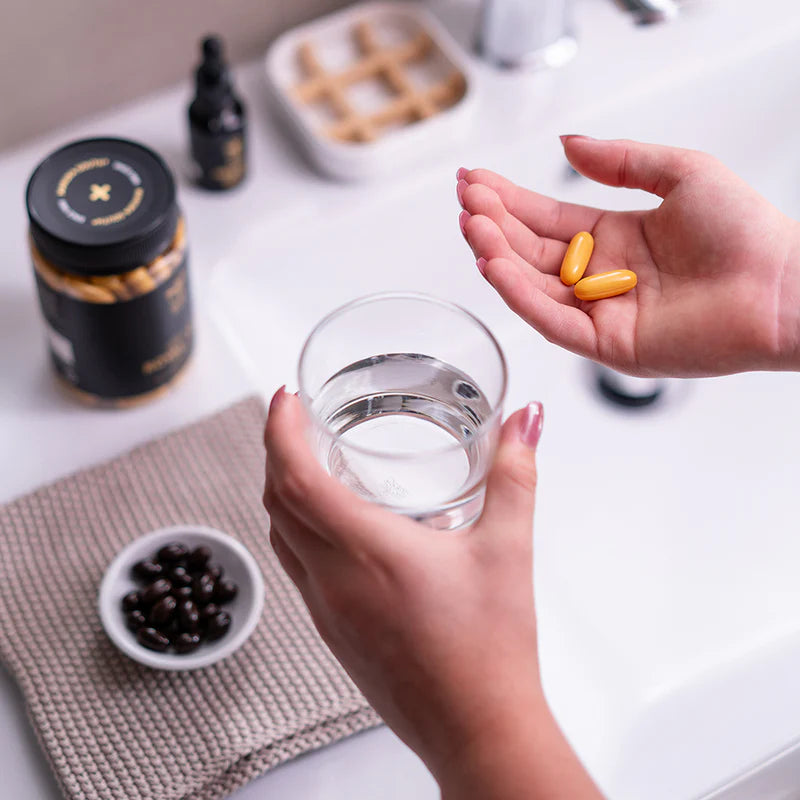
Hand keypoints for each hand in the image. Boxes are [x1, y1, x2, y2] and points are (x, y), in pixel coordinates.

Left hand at [263, 389, 602, 798]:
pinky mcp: (333, 632)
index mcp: (367, 552)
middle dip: (276, 451)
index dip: (280, 431)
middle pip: (277, 503)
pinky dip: (295, 531)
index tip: (284, 399)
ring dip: (281, 492)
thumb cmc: (490, 649)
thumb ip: (514, 475)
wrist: (476, 729)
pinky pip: (295, 568)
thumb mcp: (509, 548)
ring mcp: (326, 610)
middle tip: (295, 420)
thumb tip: (524, 422)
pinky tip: (332, 527)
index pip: (295, 479)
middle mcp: (333, 581)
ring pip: (280, 537)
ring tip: (306, 462)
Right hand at [458, 136, 799, 376]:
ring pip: (534, 287)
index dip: (509, 200)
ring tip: (473, 227)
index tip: (476, 182)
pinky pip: (554, 320)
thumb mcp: (680, 172)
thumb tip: (567, 144)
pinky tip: (496, 266)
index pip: (547, 219)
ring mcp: (600, 313)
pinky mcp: (607, 345)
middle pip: (532, 252)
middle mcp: (600, 277)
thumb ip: (621, 160)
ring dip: (499, 257)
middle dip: (495, 225)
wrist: (782, 285)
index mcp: (614, 238)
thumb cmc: (746, 232)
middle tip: (465, 201)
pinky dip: (521, 295)